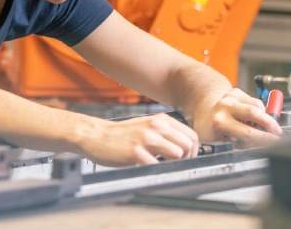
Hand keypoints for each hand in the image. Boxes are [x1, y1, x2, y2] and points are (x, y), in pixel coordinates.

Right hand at [80, 113, 199, 166]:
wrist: (97, 136)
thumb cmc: (123, 135)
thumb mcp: (148, 126)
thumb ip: (166, 133)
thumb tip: (186, 148)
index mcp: (161, 120)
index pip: (192, 135)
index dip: (193, 151)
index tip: (187, 159)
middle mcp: (156, 126)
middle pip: (188, 145)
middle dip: (186, 160)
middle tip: (175, 166)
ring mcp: (146, 138)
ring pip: (177, 154)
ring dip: (173, 165)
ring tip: (162, 166)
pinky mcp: (135, 152)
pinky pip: (157, 165)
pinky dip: (156, 170)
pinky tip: (149, 168)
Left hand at [192, 88, 282, 147]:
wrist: (205, 113)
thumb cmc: (211, 130)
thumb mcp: (221, 142)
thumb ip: (239, 144)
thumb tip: (259, 144)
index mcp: (219, 122)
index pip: (247, 132)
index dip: (263, 137)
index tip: (274, 141)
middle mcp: (225, 106)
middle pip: (254, 113)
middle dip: (269, 123)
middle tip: (277, 131)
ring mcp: (230, 97)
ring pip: (257, 105)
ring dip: (263, 117)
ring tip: (258, 127)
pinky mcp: (235, 91)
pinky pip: (254, 101)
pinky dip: (258, 110)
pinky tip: (251, 118)